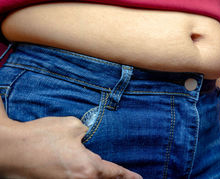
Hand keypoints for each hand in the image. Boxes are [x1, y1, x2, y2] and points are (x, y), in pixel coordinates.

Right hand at [0, 116, 141, 178]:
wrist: (10, 150)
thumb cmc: (41, 136)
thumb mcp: (71, 126)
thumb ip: (87, 132)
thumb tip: (88, 136)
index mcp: (88, 168)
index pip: (115, 174)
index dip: (129, 177)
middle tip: (126, 178)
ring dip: (99, 178)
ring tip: (108, 174)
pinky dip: (84, 178)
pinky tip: (85, 172)